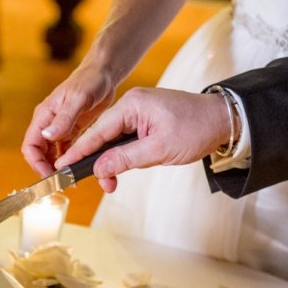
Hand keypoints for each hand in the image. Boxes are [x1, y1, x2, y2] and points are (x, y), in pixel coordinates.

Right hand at [21, 60, 116, 176]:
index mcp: (44, 116)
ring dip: (58, 168)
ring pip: (52, 154)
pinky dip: (70, 160)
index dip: (37, 164)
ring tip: (71, 180)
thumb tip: (47, 135)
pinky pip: (66, 150)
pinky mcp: (72, 130)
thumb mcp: (78, 98)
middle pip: (39, 153)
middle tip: (62, 184)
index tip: (50, 177)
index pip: (30, 145)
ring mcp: (60, 128)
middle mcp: (49, 124)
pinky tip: (80, 168)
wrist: (103, 74)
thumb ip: (64, 118)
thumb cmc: (90, 81)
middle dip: (47, 170)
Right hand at [53, 87, 230, 191]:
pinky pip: (127, 138)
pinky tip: (122, 168)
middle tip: (100, 184)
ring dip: (113, 160)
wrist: (224, 120)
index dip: (80, 150)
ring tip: (112, 182)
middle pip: (103, 134)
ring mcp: (139, 111)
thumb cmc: (196, 129)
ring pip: (115, 139)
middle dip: (98, 160)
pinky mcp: (147, 120)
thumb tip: (99, 168)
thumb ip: (126, 158)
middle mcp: (132, 104)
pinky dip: (124, 154)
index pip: (98, 130)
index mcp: (132, 104)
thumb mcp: (160, 149)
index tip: (63, 165)